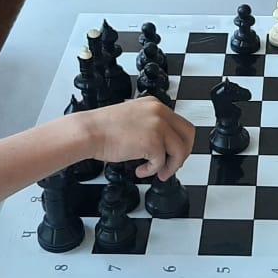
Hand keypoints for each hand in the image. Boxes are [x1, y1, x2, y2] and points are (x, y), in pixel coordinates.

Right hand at [70, 97, 194, 179]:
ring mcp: (157, 126)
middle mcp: (159, 112)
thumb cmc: (103, 128)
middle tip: (172, 165)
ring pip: (180, 150)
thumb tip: (163, 145)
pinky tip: (141, 170)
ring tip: (158, 172)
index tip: (172, 153)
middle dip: (183, 153)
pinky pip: (161, 162)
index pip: (180, 124)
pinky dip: (153, 170)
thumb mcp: (133, 117)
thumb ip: (150, 125)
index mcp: (155, 105)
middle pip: (188, 134)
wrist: (88, 132)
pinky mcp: (152, 142)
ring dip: (170, 166)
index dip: (179, 142)